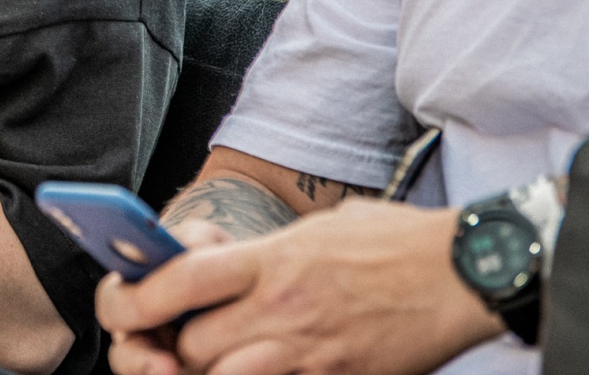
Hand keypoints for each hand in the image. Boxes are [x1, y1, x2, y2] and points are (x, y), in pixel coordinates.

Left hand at [99, 201, 503, 374]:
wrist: (466, 272)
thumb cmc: (393, 242)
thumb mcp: (317, 228)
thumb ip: (263, 251)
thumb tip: (219, 264)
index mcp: (273, 259)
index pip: (179, 282)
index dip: (135, 299)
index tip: (123, 304)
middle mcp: (284, 309)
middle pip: (193, 346)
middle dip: (175, 348)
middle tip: (177, 340)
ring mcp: (312, 354)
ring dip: (212, 374)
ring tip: (217, 358)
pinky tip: (261, 369)